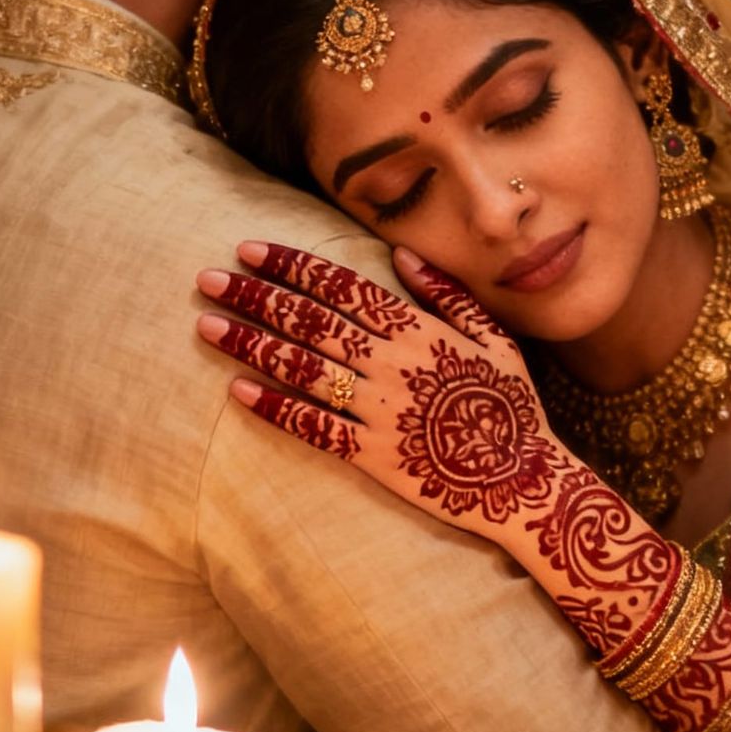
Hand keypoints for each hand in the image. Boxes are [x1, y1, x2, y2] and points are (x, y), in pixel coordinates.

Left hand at [197, 242, 566, 539]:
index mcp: (419, 330)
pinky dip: (275, 408)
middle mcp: (392, 364)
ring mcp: (379, 410)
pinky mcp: (372, 456)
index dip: (293, 265)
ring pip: (303, 368)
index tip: (251, 249)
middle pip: (311, 321)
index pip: (343, 287)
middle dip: (255, 296)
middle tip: (208, 278)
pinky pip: (313, 427)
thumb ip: (446, 294)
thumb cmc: (511, 407)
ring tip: (207, 324)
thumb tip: (400, 254)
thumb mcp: (494, 338)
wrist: (523, 482)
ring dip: (250, 344)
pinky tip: (238, 391)